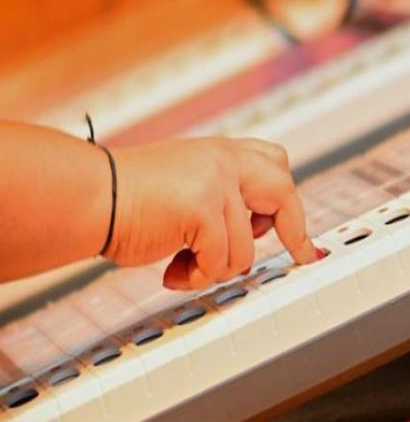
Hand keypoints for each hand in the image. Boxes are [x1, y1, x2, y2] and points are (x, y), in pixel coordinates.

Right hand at [105, 137, 317, 289]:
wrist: (90, 196)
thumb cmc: (125, 198)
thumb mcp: (185, 185)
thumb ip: (220, 198)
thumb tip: (251, 229)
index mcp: (219, 153)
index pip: (273, 164)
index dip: (288, 200)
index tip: (299, 231)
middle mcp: (223, 160)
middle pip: (283, 191)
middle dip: (293, 229)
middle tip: (300, 254)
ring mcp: (216, 182)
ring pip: (245, 249)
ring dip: (216, 268)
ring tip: (185, 265)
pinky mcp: (203, 209)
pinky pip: (220, 261)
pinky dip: (198, 276)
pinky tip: (173, 271)